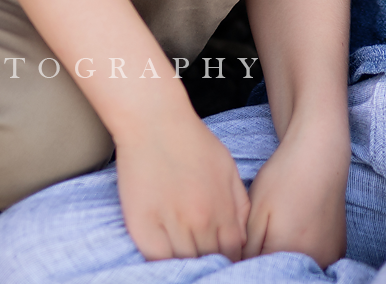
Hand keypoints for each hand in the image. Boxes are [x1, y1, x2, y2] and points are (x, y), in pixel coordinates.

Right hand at [113, 112, 250, 261]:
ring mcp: (171, 224)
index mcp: (223, 210)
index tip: (222, 257)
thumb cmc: (192, 142)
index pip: (233, 252)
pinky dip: (163, 263)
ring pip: (184, 262)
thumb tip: (242, 237)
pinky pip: (156, 259)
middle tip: (204, 257)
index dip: (229, 258)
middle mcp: (200, 221)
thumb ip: (239, 204)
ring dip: (187, 262)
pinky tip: (166, 257)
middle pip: (210, 259)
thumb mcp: (228, 169)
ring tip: (186, 258)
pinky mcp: (143, 225)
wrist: (155, 122)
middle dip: (210, 261)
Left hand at [244, 120, 348, 264]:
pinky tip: (296, 232)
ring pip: (296, 268)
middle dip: (265, 260)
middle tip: (263, 232)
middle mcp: (314, 260)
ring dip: (284, 259)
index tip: (246, 244)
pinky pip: (314, 261)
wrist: (320, 155)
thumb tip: (238, 268)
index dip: (248, 261)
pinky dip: (302, 254)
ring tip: (281, 230)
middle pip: (280, 273)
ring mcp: (329, 256)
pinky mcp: (338, 249)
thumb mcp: (255, 213)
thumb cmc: (284, 178)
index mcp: (288, 252)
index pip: (260, 273)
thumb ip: (247, 249)